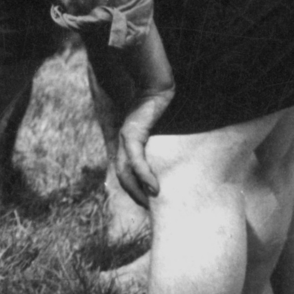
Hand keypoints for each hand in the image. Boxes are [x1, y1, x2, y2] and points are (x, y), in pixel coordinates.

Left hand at [114, 86, 173, 207]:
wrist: (154, 85)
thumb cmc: (157, 104)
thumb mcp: (153, 128)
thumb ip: (154, 142)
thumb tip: (172, 157)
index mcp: (126, 141)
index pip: (124, 170)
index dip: (132, 187)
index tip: (145, 202)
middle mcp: (121, 141)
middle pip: (122, 175)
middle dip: (133, 193)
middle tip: (148, 209)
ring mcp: (124, 137)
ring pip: (125, 171)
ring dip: (137, 190)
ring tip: (150, 203)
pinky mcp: (132, 132)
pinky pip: (135, 160)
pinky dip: (144, 176)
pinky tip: (154, 188)